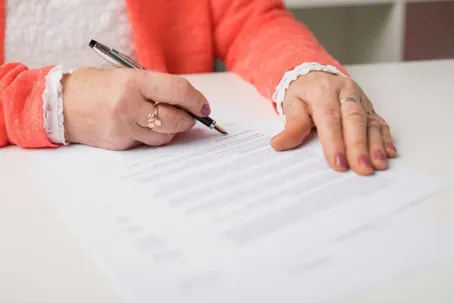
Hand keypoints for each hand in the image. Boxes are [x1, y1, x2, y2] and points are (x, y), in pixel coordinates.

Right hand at [62, 68, 210, 149]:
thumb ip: (156, 87)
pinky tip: (147, 128)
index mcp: (134, 82)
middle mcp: (130, 106)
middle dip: (189, 119)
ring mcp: (124, 128)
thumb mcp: (126, 75)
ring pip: (164, 136)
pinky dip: (154, 137)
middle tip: (191, 116)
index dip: (196, 100)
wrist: (61, 105)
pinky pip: (148, 144)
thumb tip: (187, 101)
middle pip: (175, 119)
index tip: (203, 106)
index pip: (178, 91)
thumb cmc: (97, 86)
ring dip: (173, 130)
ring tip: (169, 121)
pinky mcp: (120, 144)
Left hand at [271, 71, 396, 175]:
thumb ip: (291, 126)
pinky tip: (387, 153)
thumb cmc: (303, 93)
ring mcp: (360, 100)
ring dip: (375, 145)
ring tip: (377, 165)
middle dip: (358, 146)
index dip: (334, 142)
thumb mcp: (292, 105)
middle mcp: (345, 93)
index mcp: (323, 91)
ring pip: (370, 122)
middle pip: (354, 120)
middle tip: (361, 168)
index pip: (330, 119)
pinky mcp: (369, 108)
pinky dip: (385, 139)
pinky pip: (379, 123)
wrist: (315, 76)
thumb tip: (279, 144)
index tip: (337, 163)